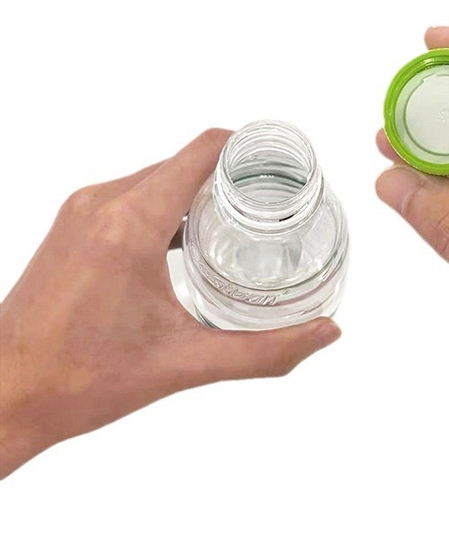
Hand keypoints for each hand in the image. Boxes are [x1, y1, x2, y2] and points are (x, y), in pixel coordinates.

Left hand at [0, 129, 339, 478]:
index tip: (286, 163)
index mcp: (130, 224)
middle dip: (235, 175)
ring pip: (159, 177)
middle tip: (277, 203)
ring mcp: (83, 211)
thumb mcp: (184, 364)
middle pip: (186, 162)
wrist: (4, 393)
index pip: (203, 152)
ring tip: (244, 221)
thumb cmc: (80, 380)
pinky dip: (171, 204)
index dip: (250, 148)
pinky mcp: (75, 225)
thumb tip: (324, 333)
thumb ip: (264, 350)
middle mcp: (103, 203)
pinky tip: (193, 240)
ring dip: (202, 190)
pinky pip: (134, 194)